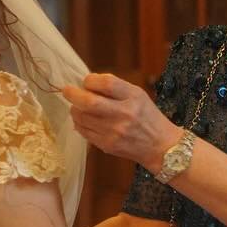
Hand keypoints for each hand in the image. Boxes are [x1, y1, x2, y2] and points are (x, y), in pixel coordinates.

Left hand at [63, 73, 178, 168]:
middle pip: (89, 102)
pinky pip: (84, 131)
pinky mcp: (107, 145)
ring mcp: (114, 132)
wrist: (160, 146)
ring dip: (75, 109)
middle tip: (67, 91)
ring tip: (78, 106)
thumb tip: (86, 84)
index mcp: (133, 97)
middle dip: (73, 94)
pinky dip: (79, 123)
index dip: (91, 80)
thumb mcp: (138, 95)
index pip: (107, 83)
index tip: (86, 81)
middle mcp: (124, 114)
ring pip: (82, 117)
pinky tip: (83, 120)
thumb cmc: (147, 116)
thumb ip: (114, 88)